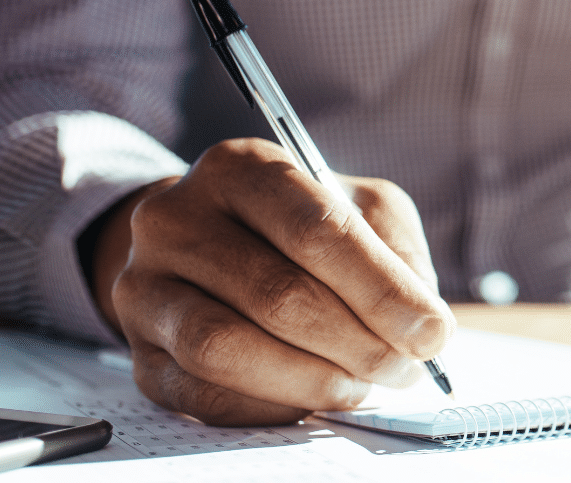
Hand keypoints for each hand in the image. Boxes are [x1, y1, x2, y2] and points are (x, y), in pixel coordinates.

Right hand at [88, 138, 452, 425]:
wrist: (209, 248)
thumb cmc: (299, 228)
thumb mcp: (358, 208)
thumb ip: (397, 253)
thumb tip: (422, 324)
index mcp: (241, 167)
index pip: (317, 228)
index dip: (382, 290)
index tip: (431, 333)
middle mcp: (176, 218)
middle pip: (276, 294)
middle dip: (357, 343)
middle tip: (404, 368)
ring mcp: (145, 286)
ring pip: (226, 347)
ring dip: (312, 379)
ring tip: (360, 385)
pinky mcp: (139, 353)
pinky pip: (202, 393)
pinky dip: (271, 404)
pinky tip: (313, 396)